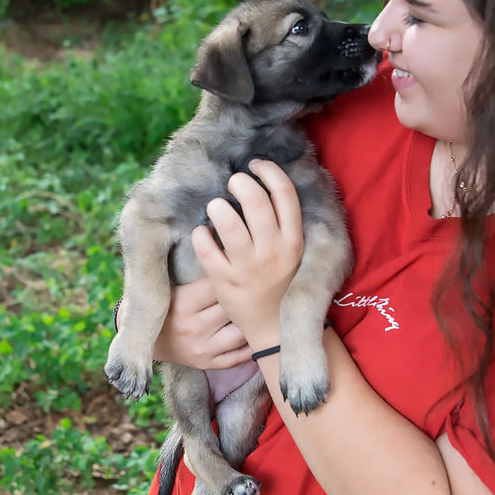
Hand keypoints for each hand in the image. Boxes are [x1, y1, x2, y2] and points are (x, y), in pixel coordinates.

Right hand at [151, 278, 251, 368]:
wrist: (144, 341)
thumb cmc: (162, 308)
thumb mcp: (172, 288)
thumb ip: (196, 274)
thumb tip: (227, 254)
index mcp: (184, 303)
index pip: (219, 284)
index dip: (233, 273)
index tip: (242, 268)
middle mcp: (194, 327)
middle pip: (233, 307)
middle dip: (247, 296)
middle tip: (257, 288)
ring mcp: (203, 348)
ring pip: (241, 333)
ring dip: (253, 322)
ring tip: (260, 310)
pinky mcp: (208, 364)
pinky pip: (239, 356)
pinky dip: (251, 345)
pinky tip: (258, 334)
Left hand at [191, 159, 303, 348]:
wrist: (274, 329)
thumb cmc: (281, 283)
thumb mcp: (293, 253)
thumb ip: (282, 223)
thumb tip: (261, 184)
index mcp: (294, 241)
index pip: (285, 194)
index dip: (269, 171)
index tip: (255, 165)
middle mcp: (273, 252)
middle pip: (255, 201)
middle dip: (240, 183)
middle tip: (232, 184)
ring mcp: (248, 268)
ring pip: (228, 223)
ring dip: (217, 206)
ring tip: (215, 207)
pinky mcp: (225, 282)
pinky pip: (206, 249)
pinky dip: (200, 235)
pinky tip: (202, 233)